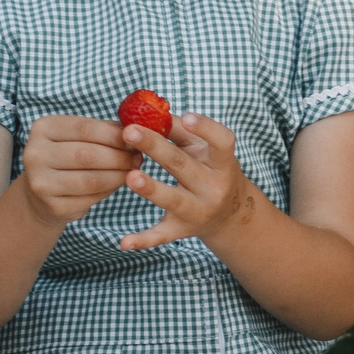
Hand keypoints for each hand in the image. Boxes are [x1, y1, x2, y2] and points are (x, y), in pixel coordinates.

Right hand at [18, 116, 139, 228]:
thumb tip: (135, 130)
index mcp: (42, 128)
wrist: (41, 192)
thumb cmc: (68, 156)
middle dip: (119, 157)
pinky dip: (109, 190)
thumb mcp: (77, 137)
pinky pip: (91, 198)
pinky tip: (118, 183)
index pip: (84, 128)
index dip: (114, 134)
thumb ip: (102, 130)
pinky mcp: (53, 206)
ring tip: (134, 171)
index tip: (136, 138)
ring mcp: (41, 183)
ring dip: (119, 175)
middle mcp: (35, 155)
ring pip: (91, 179)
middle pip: (87, 155)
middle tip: (138, 158)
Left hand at [119, 112, 254, 249]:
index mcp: (223, 163)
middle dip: (156, 148)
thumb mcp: (204, 150)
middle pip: (184, 166)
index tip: (186, 117)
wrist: (230, 215)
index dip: (205, 129)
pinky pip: (162, 235)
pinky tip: (123, 242)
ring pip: (173, 200)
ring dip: (152, 189)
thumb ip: (180, 131)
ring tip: (131, 177)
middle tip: (130, 132)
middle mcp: (214, 188)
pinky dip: (143, 240)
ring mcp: (198, 210)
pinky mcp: (182, 229)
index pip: (222, 143)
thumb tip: (149, 111)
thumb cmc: (210, 170)